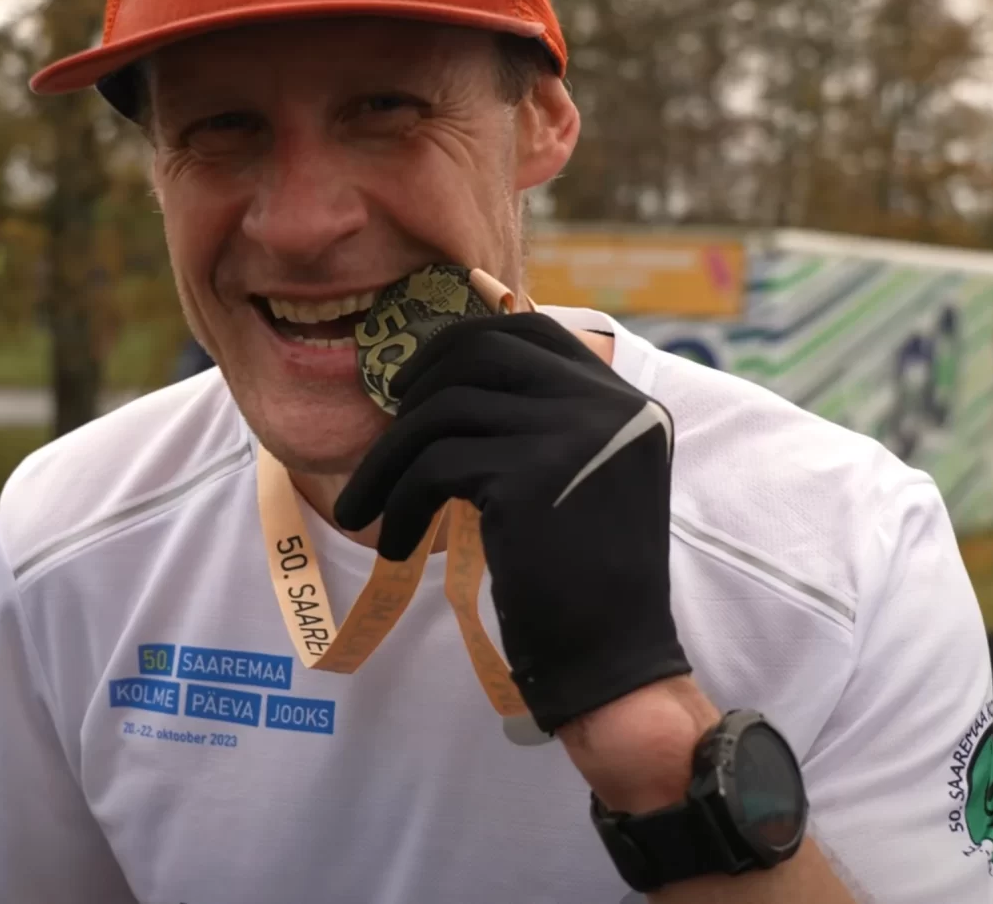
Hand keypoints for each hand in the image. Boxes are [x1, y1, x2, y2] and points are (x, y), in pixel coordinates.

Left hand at [334, 311, 688, 734]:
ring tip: (367, 511)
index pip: (533, 329)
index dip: (463, 343)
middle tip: (386, 436)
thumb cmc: (583, 586)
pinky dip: (400, 500)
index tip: (417, 384)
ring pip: (444, 410)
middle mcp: (608, 405)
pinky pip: (435, 465)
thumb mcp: (582, 482)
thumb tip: (444, 385)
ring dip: (390, 460)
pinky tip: (392, 543)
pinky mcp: (530, 475)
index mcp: (626, 402)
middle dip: (417, 386)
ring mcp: (573, 434)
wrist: (612, 663)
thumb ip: (543, 427)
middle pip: (482, 351)